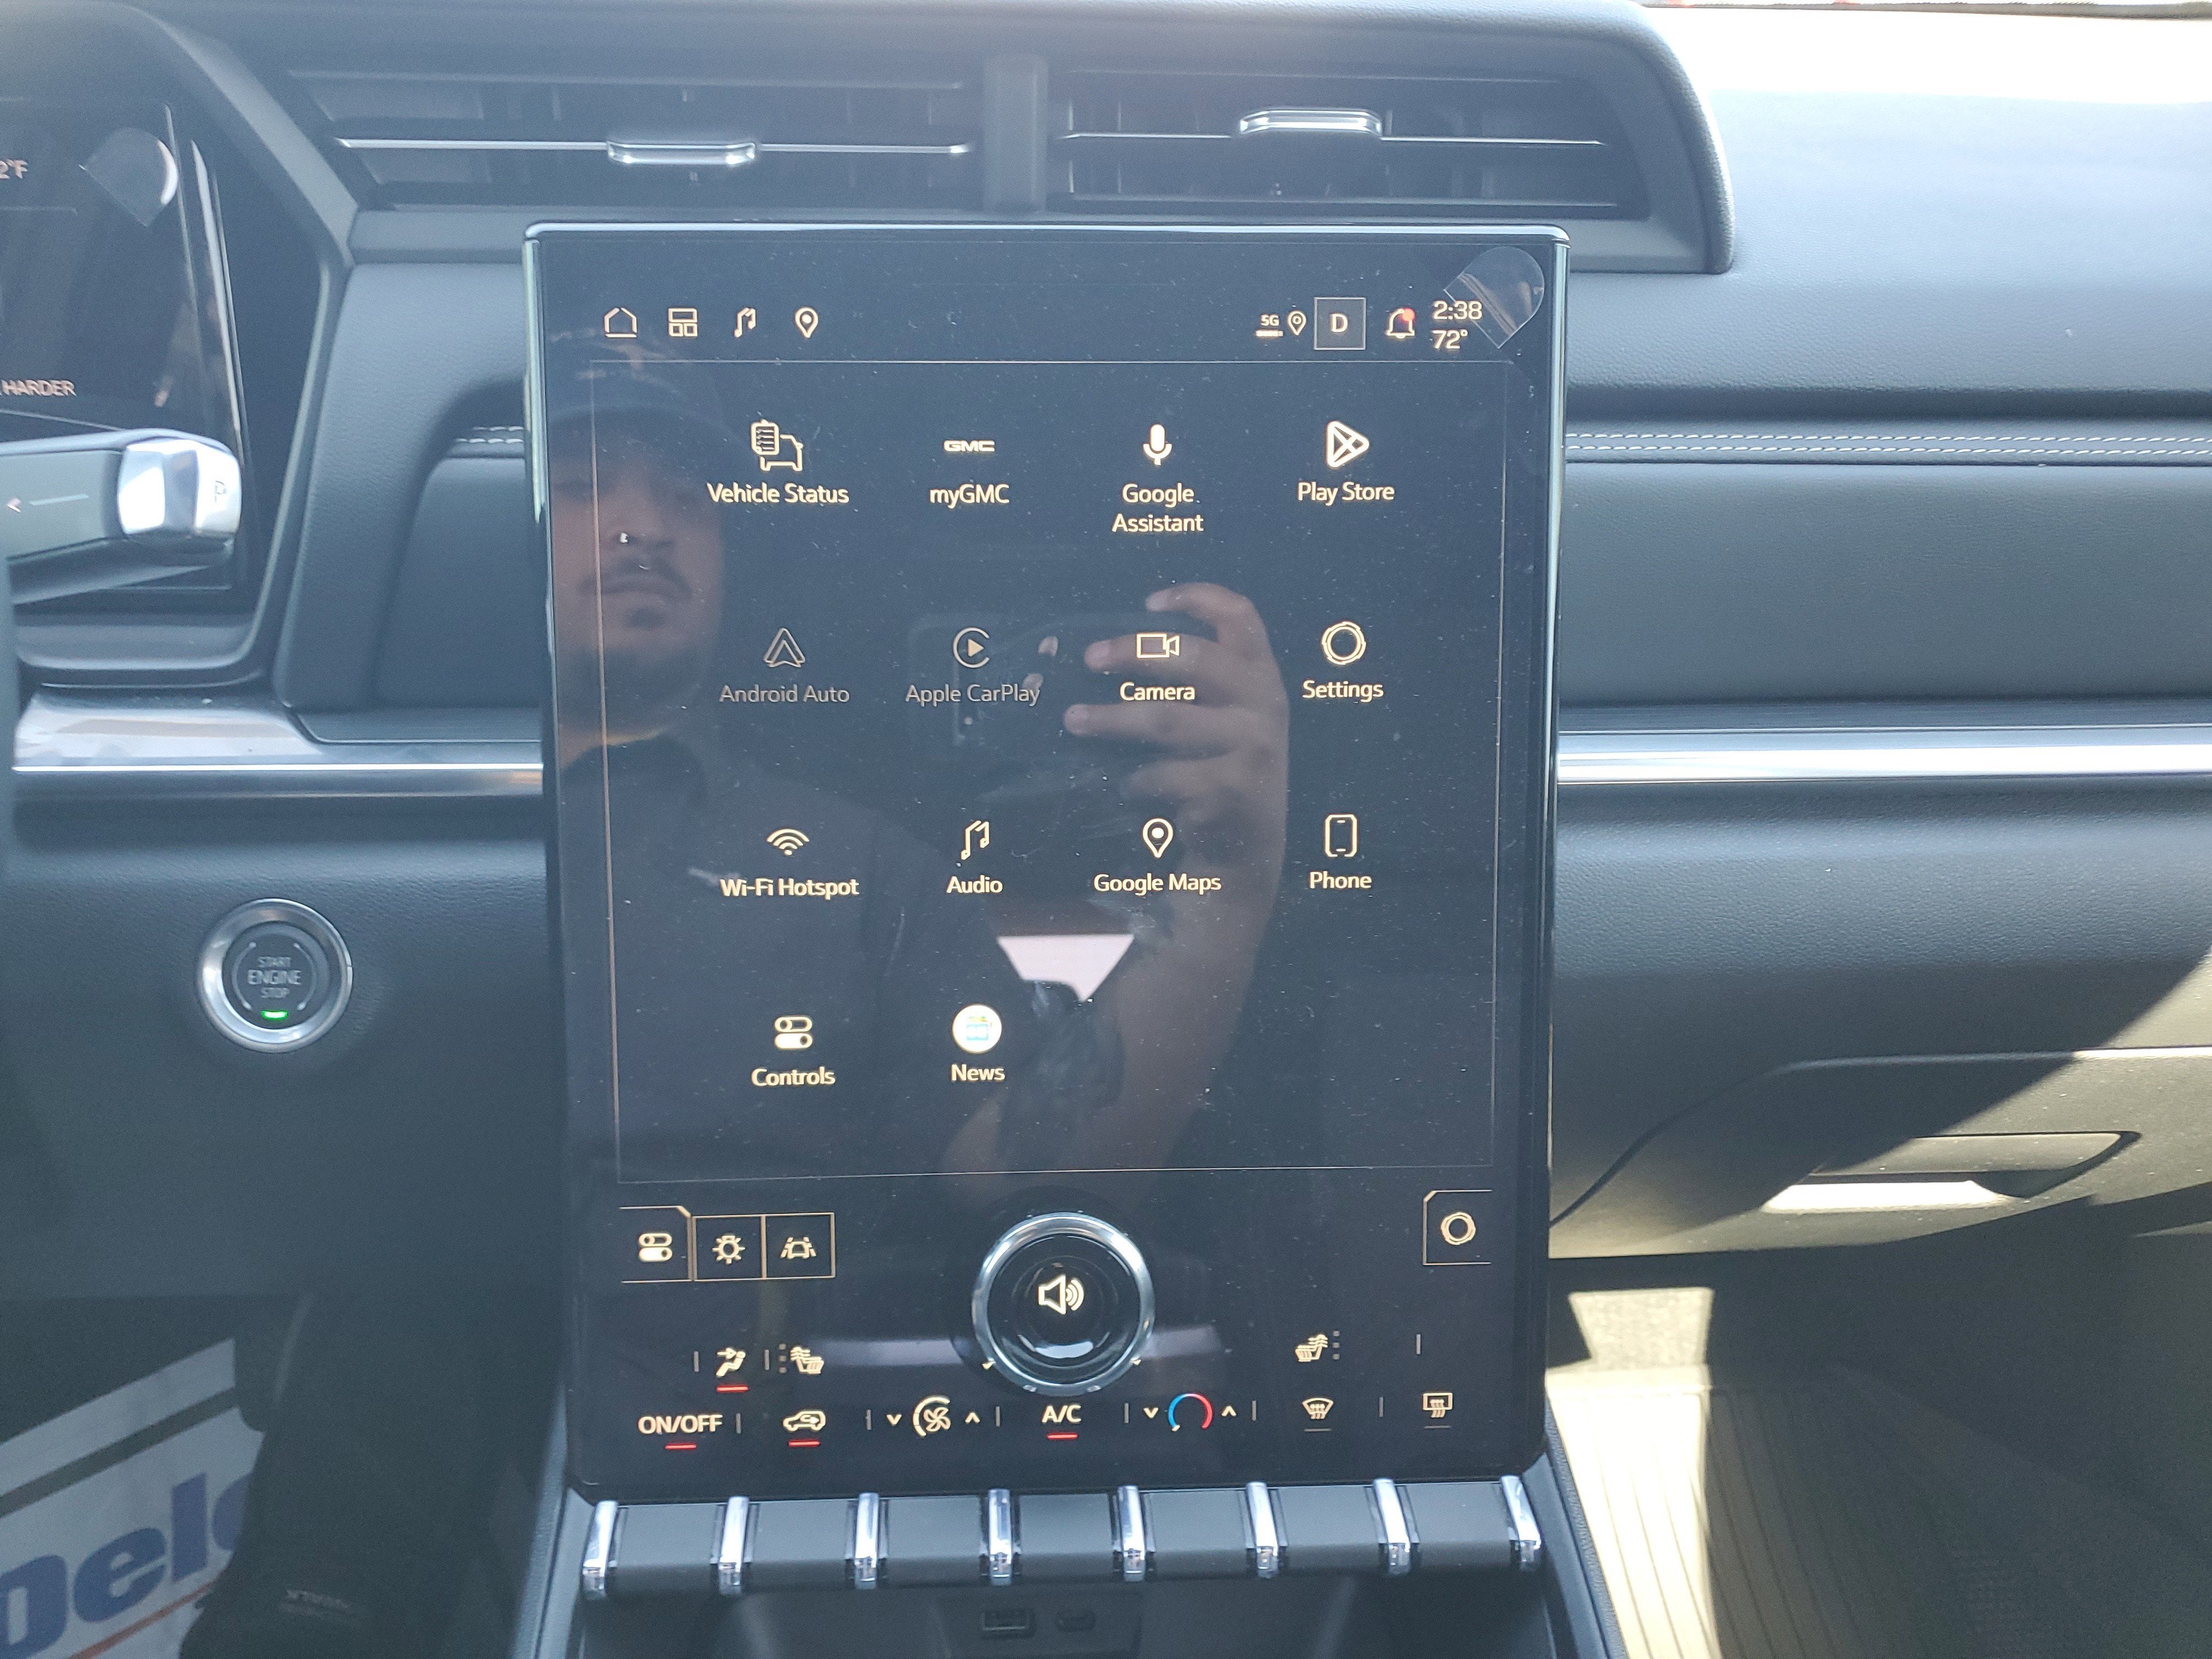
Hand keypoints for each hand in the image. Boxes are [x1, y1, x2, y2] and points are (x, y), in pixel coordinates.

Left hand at [1063, 583, 1288, 897]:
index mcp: (1261, 675)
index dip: (1199, 597)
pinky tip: (1122, 785)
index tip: (1149, 601)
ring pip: (1167, 719)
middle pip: (1196, 658)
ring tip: (1075, 719)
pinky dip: (1135, 779)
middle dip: (1136, 652)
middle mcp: (1263, 703)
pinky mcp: (1231, 789)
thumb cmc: (1223, 765)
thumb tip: (1113, 651)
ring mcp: (1251, 747)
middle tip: (1090, 657)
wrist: (1250, 844)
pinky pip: (1166, 774)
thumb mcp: (1228, 715)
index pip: (1241, 617)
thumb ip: (1199, 682)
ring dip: (1113, 718)